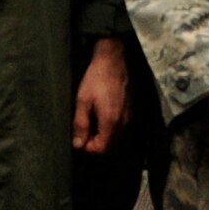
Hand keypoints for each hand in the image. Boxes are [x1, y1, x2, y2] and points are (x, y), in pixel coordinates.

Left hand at [72, 38, 129, 153]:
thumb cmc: (96, 79)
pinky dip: (109, 127)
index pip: (102, 148)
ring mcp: (129, 116)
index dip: (89, 147)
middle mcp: (123, 122)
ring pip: (115, 136)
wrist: (113, 60)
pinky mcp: (130, 110)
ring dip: (102, 134)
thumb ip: (80, 124)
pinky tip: (100, 114)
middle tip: (83, 130)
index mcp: (111, 121)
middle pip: (110, 145)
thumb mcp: (83, 100)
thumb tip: (78, 144)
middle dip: (95, 142)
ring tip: (91, 120)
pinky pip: (120, 127)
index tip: (80, 138)